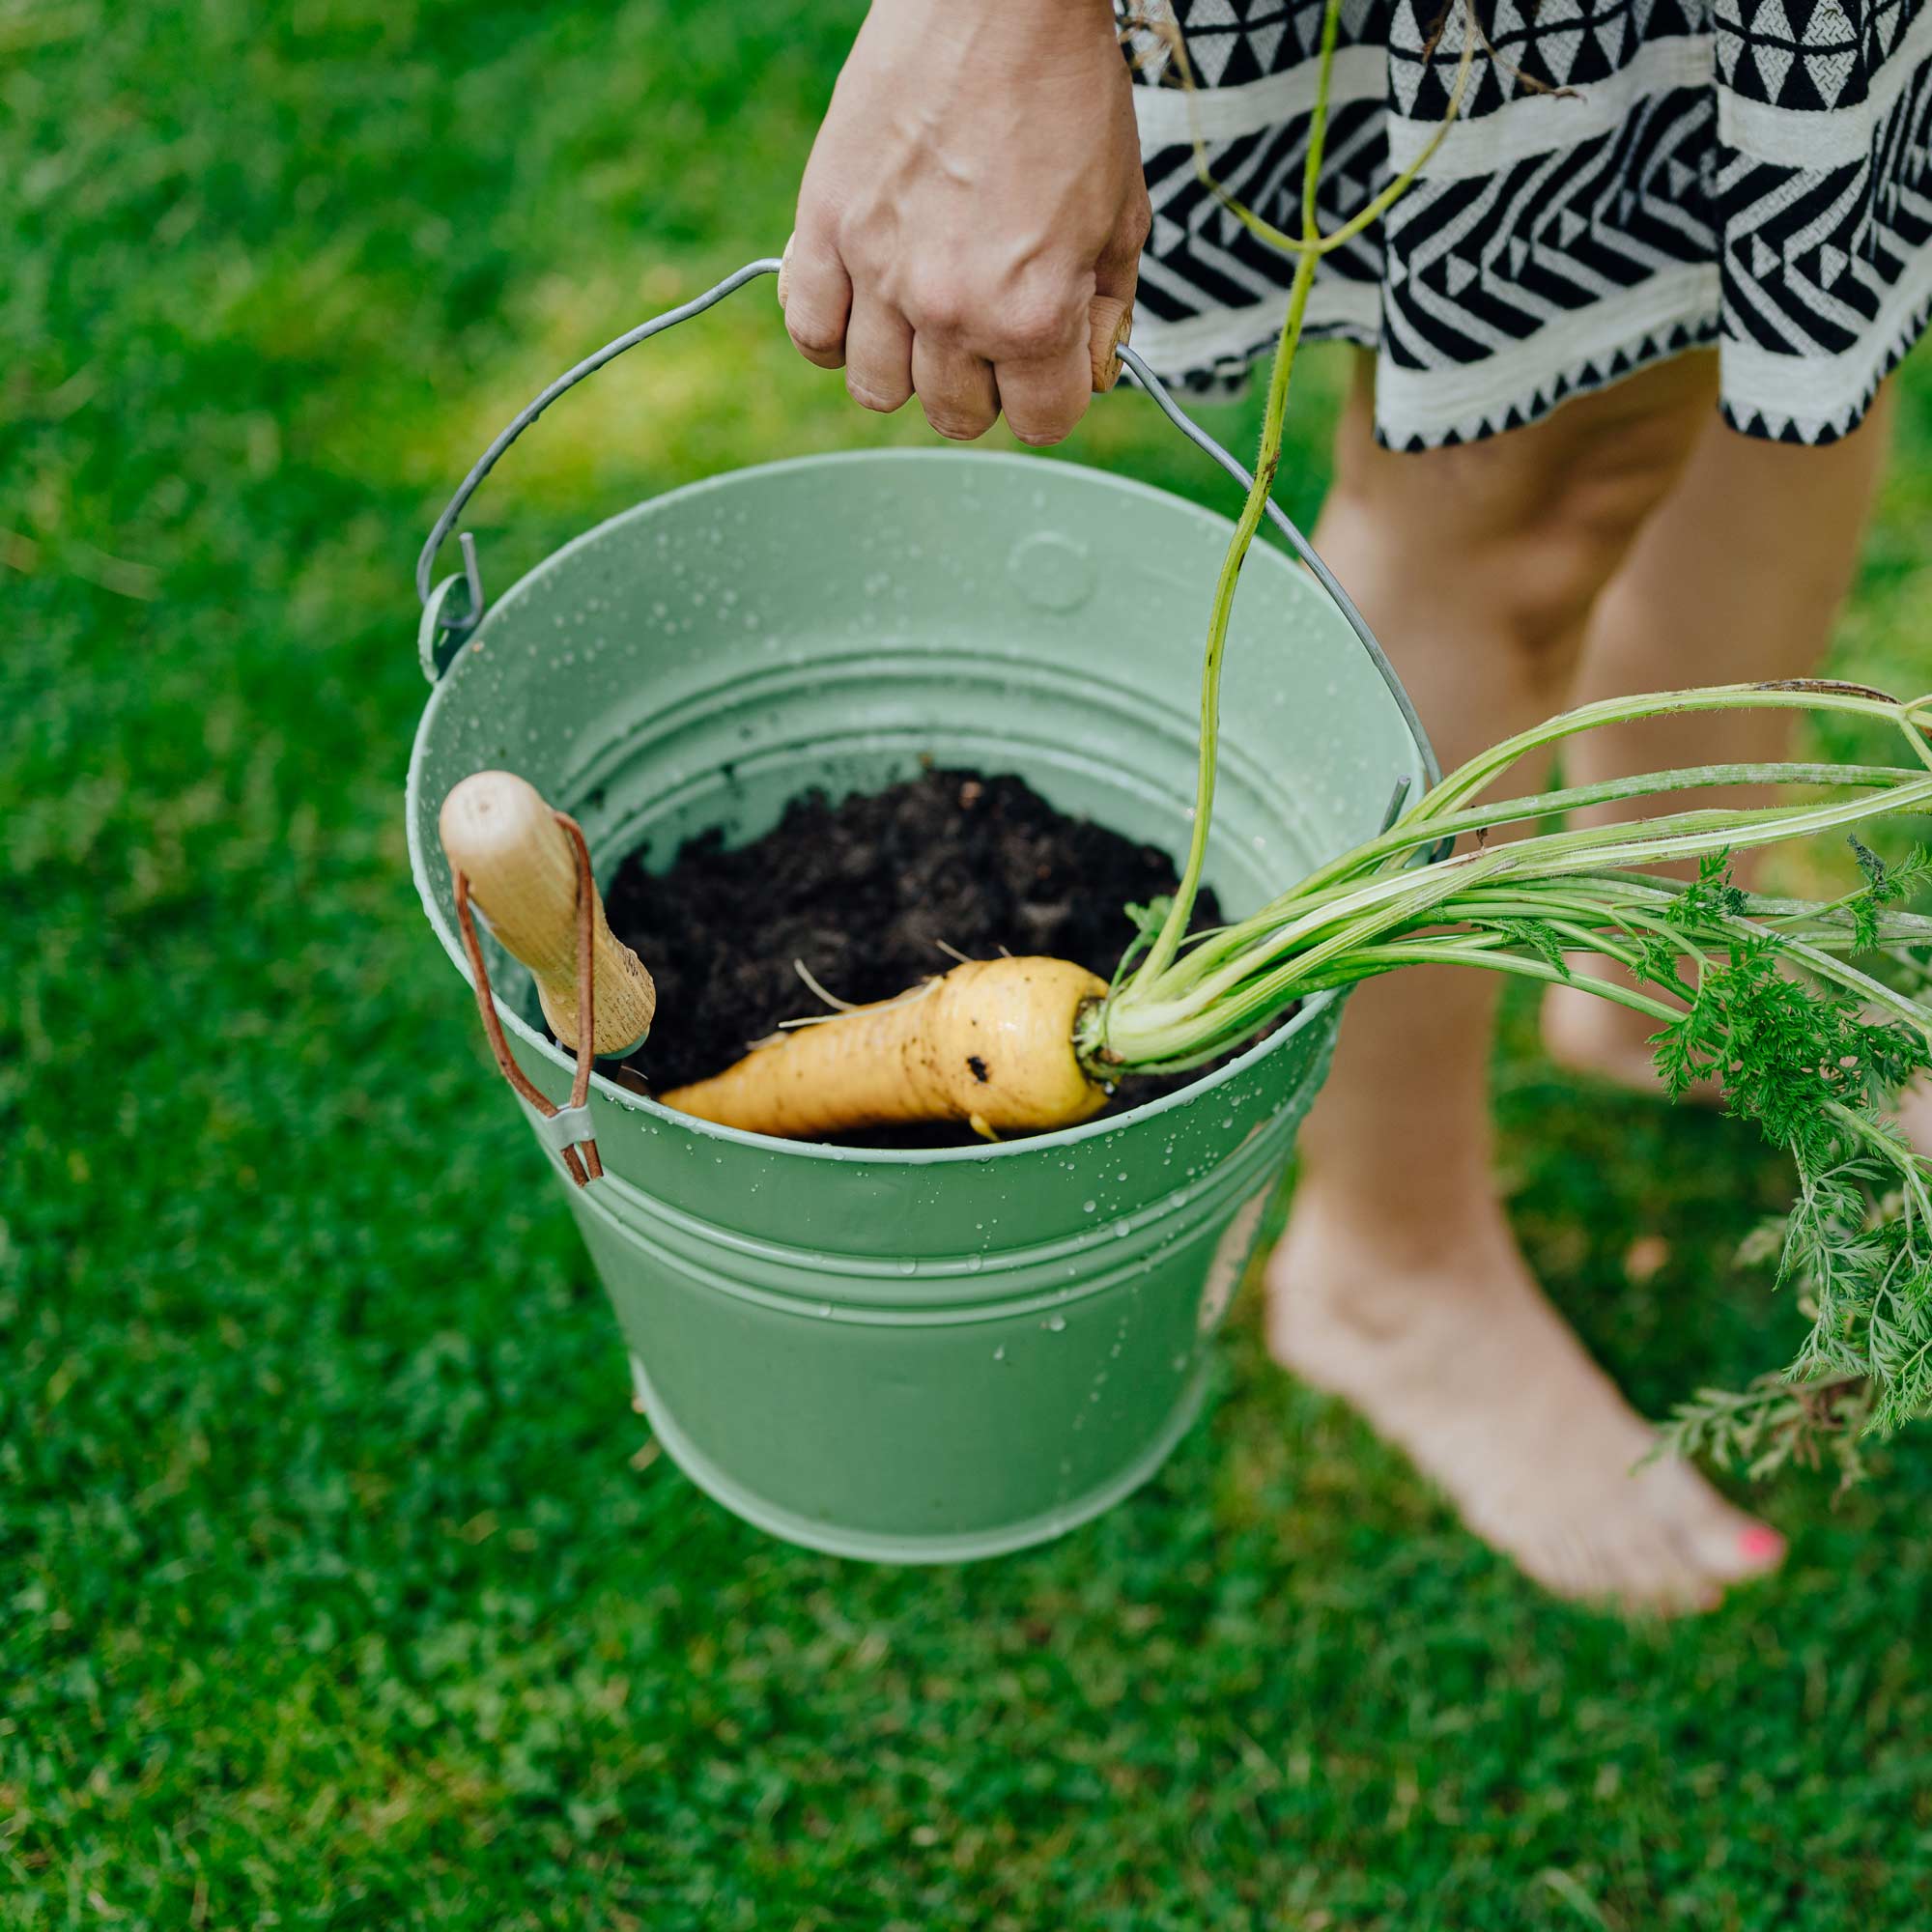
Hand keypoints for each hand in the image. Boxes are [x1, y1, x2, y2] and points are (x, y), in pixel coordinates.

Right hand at [782, 0, 1148, 446]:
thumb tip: (1090, 367)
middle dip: (981, 385)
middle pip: (955, 415)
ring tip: (923, 317)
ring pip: (877, 389)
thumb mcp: (1123, 213)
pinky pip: (810, 330)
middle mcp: (950, 309)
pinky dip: (833, 332)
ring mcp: (879, 271)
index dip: (1051, 395)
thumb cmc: (1069, 96)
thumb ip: (1108, 307)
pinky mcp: (826, 227)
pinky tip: (862, 304)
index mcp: (1032, 315)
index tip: (1048, 361)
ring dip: (906, 367)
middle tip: (988, 330)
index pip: (1040, 424)